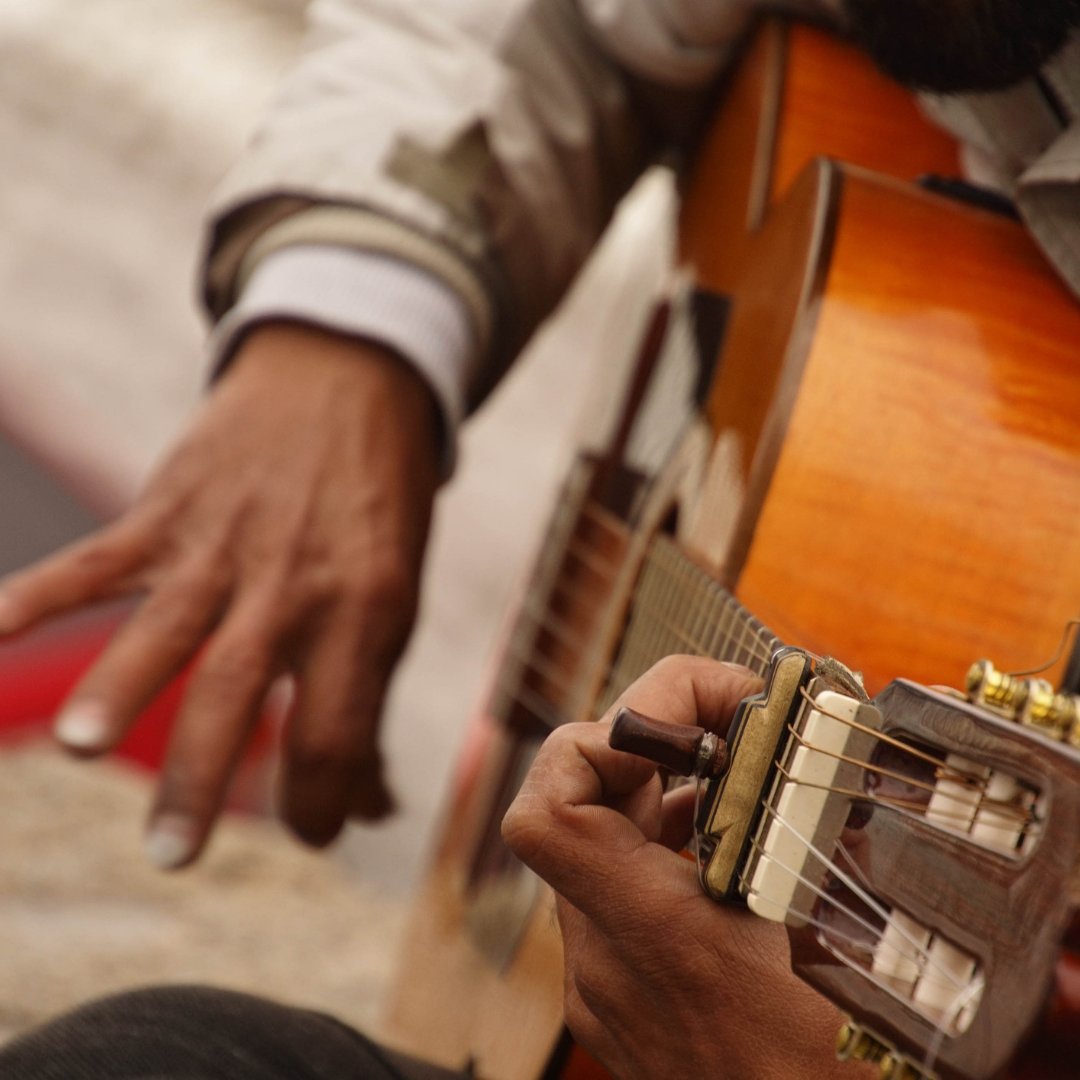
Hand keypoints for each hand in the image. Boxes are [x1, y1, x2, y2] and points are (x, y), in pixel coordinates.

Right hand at [0, 322, 440, 866]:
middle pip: (241, 691)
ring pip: (165, 628)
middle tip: (171, 855)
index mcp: (366, 611)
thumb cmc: (376, 513)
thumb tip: (371, 808)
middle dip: (204, 777)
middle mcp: (292, 583)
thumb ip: (371, 700)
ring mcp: (223, 545)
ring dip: (117, 689)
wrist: (349, 383)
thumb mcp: (399, 600)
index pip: (339, 730)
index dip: (326, 800)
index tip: (311, 832)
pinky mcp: (170, 511)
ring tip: (79, 748)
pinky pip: (95, 561)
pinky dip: (33, 598)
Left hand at [502, 656, 873, 1079]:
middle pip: (576, 803)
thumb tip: (812, 768)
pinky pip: (617, 888)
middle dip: (644, 737)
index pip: (547, 812)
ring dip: (652, 785)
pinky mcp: (626, 997)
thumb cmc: (829, 1078)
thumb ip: (815, 850)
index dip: (594, 741)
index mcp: (661, 941)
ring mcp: (609, 981)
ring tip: (731, 764)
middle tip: (724, 716)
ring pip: (596, 842)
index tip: (677, 726)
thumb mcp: (852, 951)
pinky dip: (659, 840)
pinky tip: (723, 835)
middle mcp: (608, 961)